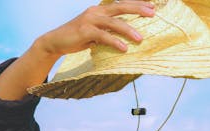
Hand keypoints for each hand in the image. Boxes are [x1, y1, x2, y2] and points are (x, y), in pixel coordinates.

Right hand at [37, 0, 155, 58]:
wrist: (57, 41)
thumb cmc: (80, 37)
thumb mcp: (98, 31)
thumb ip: (111, 30)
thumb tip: (130, 37)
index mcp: (101, 10)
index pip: (121, 4)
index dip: (136, 3)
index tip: (152, 6)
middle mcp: (96, 11)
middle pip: (120, 7)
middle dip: (137, 9)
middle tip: (152, 13)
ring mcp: (90, 20)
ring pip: (114, 22)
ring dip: (128, 30)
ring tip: (140, 39)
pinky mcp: (85, 31)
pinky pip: (103, 36)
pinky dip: (115, 42)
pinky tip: (124, 48)